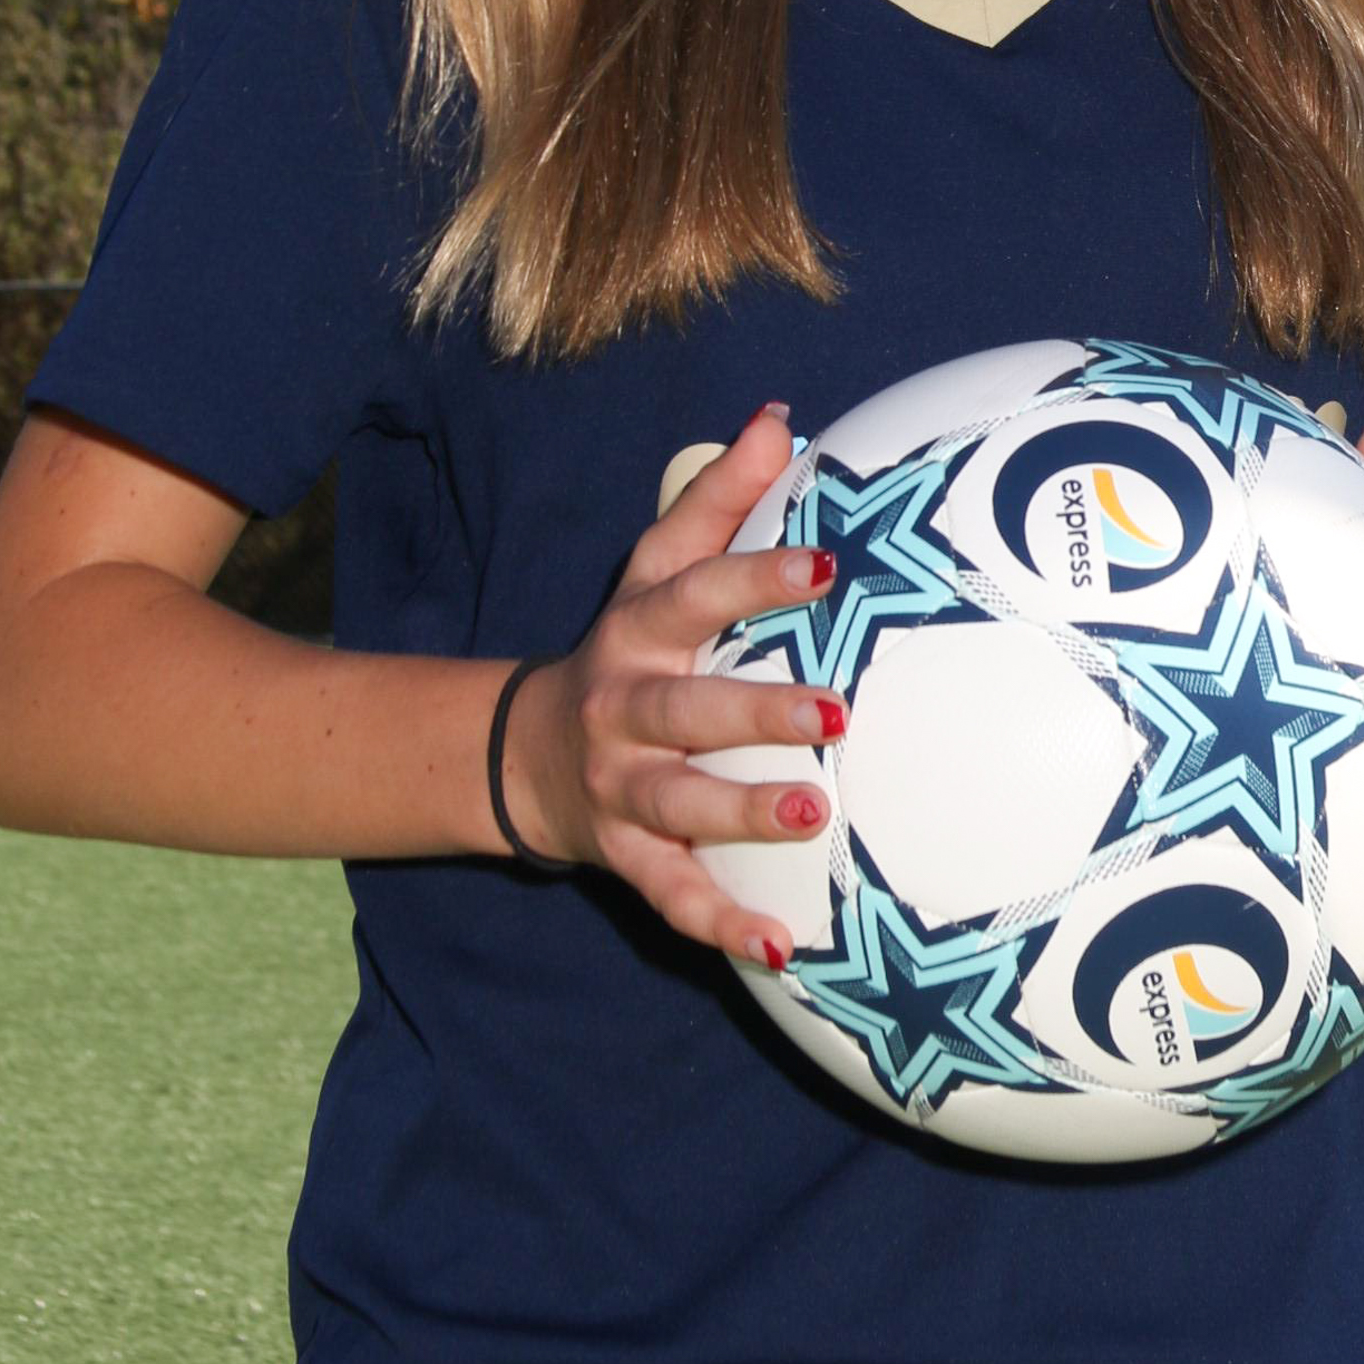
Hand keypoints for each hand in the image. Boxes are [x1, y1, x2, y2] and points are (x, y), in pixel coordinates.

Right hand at [503, 404, 842, 969]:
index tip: (827, 565)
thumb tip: (778, 417)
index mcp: (640, 630)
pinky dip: (720, 923)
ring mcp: (621, 787)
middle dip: (756, 710)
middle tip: (836, 711)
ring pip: (678, 803)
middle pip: (687, 707)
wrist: (528, 751)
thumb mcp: (656, 567)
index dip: (757, 576)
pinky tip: (778, 946)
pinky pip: (671, 895)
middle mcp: (625, 706)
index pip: (697, 591)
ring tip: (814, 813)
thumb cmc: (629, 645)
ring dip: (743, 812)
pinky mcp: (626, 855)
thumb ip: (719, 498)